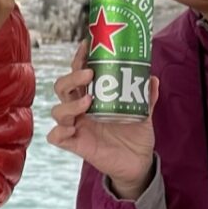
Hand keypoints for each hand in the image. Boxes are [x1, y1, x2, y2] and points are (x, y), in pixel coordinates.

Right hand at [46, 40, 159, 198]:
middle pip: (62, 88)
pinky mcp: (76, 145)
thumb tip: (152, 78)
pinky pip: (55, 137)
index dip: (79, 59)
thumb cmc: (136, 135)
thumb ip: (146, 96)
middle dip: (72, 78)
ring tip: (89, 102)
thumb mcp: (143, 112)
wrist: (138, 162)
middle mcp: (80, 110)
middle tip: (89, 74)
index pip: (79, 74)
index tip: (86, 46)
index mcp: (93, 97)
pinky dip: (59, 132)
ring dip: (69, 104)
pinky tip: (72, 129)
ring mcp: (76, 127)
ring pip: (57, 110)